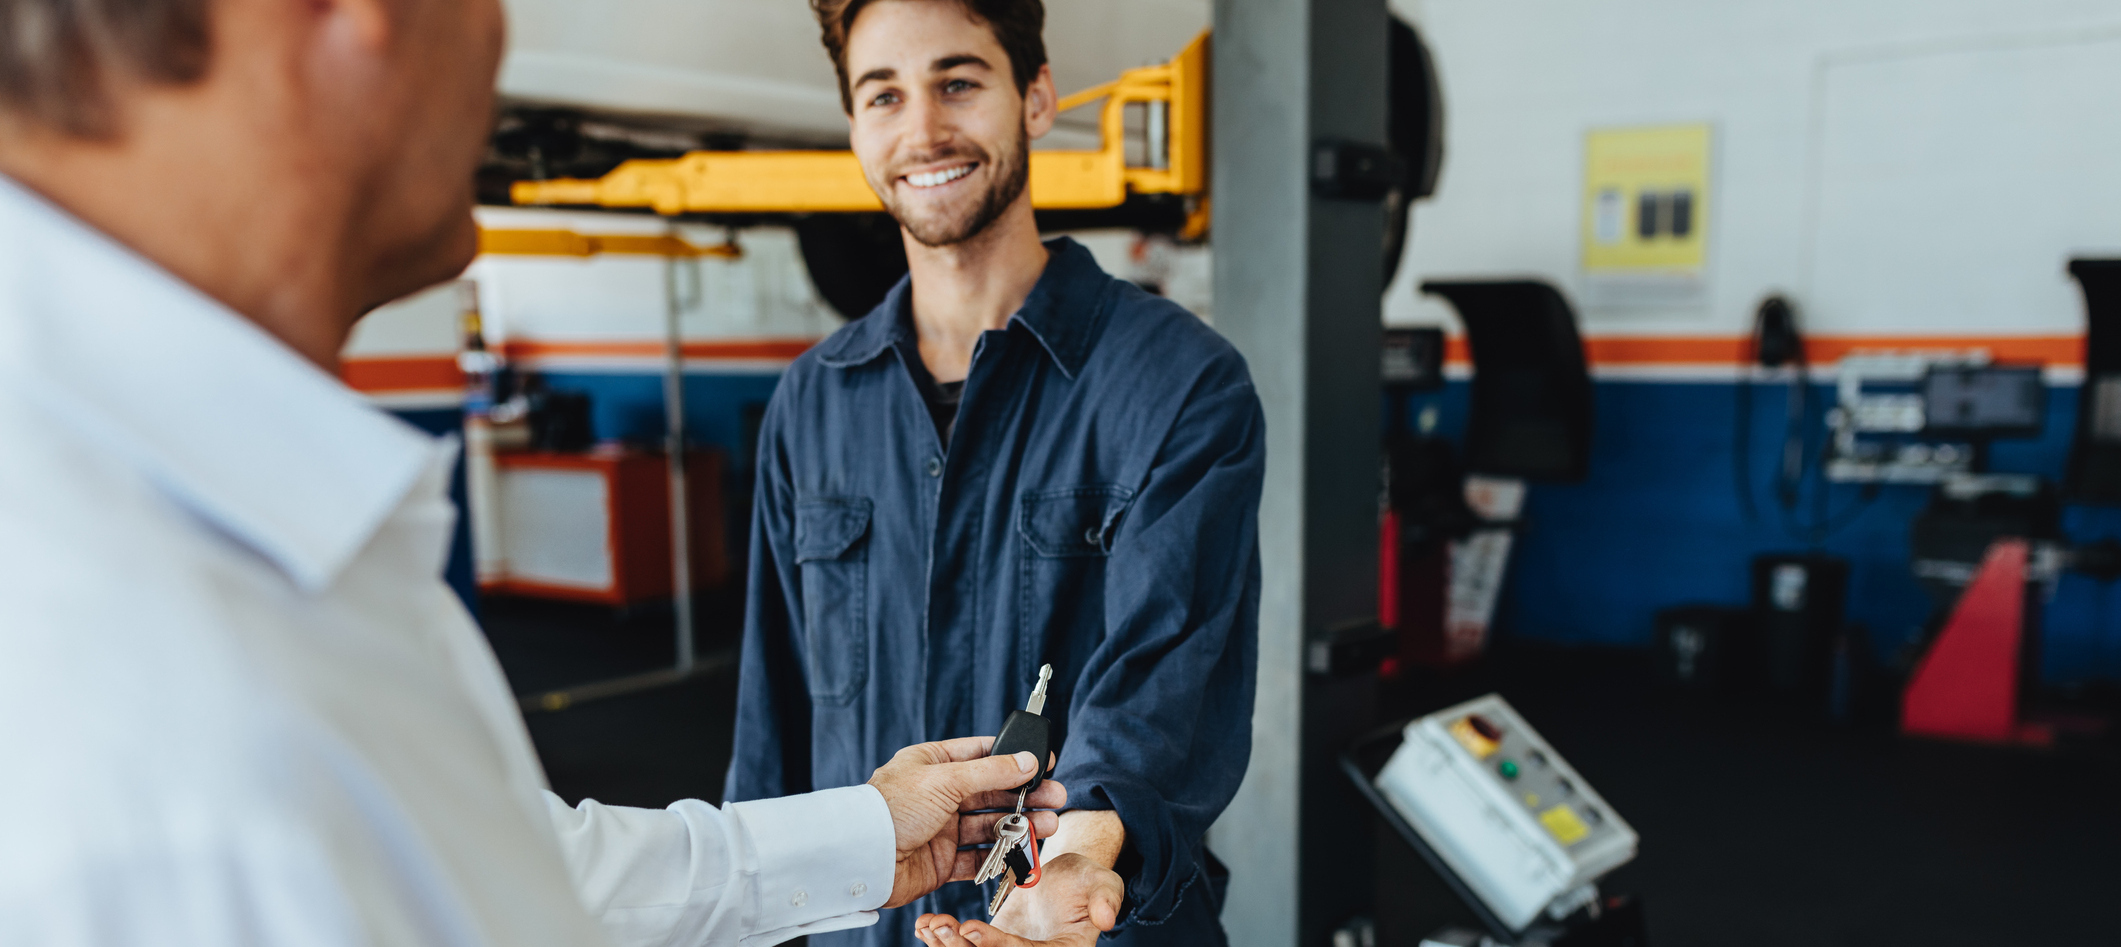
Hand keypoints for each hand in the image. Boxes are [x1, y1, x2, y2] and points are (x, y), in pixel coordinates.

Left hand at [867, 736, 1064, 907]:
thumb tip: (1027, 760)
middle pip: (992, 792)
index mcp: (933, 764)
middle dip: (1025, 795)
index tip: (1044, 762)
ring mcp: (941, 829)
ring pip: (989, 825)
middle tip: (1056, 798)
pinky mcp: (942, 861)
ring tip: (1048, 826)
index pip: (981, 754)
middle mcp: (938, 795)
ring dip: (1020, 825)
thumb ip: (991, 771)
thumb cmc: (892, 809)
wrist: (862, 857)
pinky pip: (978, 857)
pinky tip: (1023, 851)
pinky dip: (1001, 855)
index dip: (1013, 757)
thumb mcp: (946, 779)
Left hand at [911, 853, 1124, 946]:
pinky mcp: (988, 946)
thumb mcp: (1102, 882)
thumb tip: (1105, 919)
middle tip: (943, 927)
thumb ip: (1106, 898)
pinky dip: (940, 939)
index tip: (971, 928)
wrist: (1067, 876)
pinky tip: (923, 924)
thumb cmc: (1088, 879)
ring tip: (929, 923)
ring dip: (947, 946)